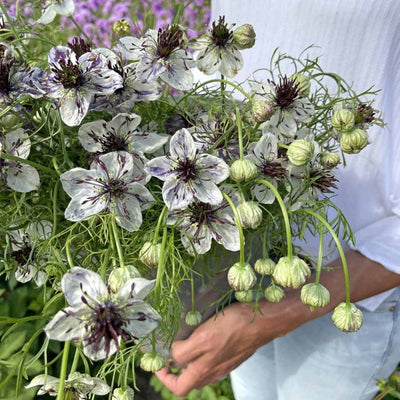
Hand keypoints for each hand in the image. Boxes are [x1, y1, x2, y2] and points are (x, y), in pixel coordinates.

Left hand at [155, 301, 277, 396]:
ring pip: (201, 372)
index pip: (179, 388)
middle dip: (176, 370)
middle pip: (189, 381)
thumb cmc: (233, 327)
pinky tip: (202, 341)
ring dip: (189, 363)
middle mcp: (214, 372)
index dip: (165, 378)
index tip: (159, 363)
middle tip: (169, 354)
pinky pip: (213, 362)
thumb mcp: (203, 337)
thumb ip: (185, 352)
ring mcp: (224, 365)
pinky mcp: (232, 356)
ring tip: (183, 346)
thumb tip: (173, 356)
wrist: (261, 321)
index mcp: (204, 370)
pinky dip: (203, 356)